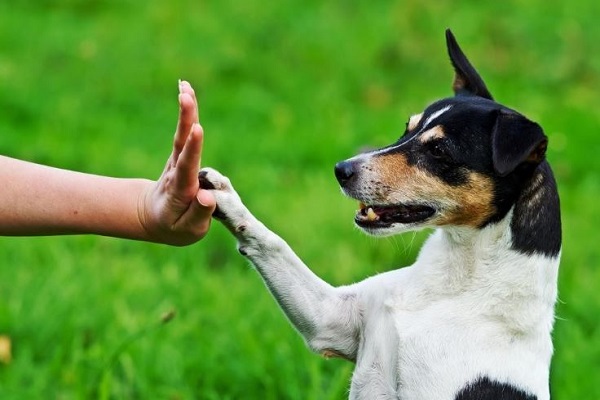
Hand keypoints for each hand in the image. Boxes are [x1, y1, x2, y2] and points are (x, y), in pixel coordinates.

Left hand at [138, 81, 215, 245]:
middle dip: (185, 120)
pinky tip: (186, 90)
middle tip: (185, 96)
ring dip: (186, 110)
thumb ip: (198, 215)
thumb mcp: (187, 230)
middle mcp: (177, 171)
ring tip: (185, 86)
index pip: (187, 167)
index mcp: (180, 190)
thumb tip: (207, 196)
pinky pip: (185, 132)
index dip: (192, 149)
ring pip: (182, 134)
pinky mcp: (181, 154)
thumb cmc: (174, 226)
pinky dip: (187, 112)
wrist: (153, 217)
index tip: (197, 130)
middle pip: (181, 143)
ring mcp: (177, 161)